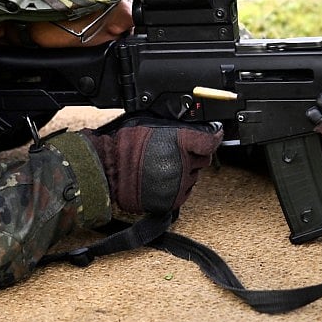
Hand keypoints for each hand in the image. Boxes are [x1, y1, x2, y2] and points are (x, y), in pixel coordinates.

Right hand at [83, 116, 222, 214]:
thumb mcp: (153, 122)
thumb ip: (178, 126)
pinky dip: (177, 187)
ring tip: (160, 167)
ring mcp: (178, 183)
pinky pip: (184, 192)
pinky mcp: (172, 199)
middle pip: (203, 159)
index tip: (215, 135)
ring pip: (194, 176)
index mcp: (179, 140)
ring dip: (184, 172)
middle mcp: (182, 162)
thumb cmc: (124, 144)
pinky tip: (160, 179)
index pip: (210, 140)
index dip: (213, 136)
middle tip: (170, 153)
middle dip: (192, 155)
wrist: (106, 170)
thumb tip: (199, 127)